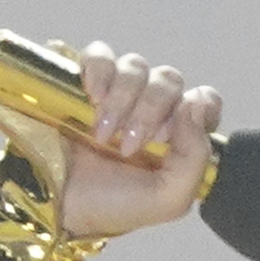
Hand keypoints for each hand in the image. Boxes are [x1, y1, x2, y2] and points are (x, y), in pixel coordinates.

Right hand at [0, 42, 221, 241]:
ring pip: (136, 66)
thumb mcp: (167, 200)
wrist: (55, 205)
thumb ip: (196, 158)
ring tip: (101, 133)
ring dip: (123, 98)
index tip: (168, 135)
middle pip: (169, 79)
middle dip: (151, 110)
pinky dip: (99, 70)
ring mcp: (117, 93)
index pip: (204, 100)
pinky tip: (91, 96)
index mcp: (175, 136)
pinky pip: (100, 54)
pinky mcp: (83, 80)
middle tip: (127, 145)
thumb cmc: (110, 206)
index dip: (194, 109)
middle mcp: (149, 109)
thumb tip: (194, 103)